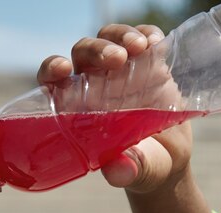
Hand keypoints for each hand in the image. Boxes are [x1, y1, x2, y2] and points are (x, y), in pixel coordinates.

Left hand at [37, 24, 192, 193]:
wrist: (169, 158)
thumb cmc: (140, 165)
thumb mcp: (135, 170)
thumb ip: (126, 170)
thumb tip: (117, 171)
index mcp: (76, 106)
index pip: (53, 79)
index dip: (51, 69)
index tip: (62, 70)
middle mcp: (94, 83)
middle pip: (83, 53)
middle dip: (95, 51)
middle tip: (116, 59)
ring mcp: (121, 70)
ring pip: (109, 39)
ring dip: (120, 37)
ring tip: (138, 48)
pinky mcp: (149, 62)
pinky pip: (143, 37)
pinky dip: (147, 33)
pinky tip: (153, 42)